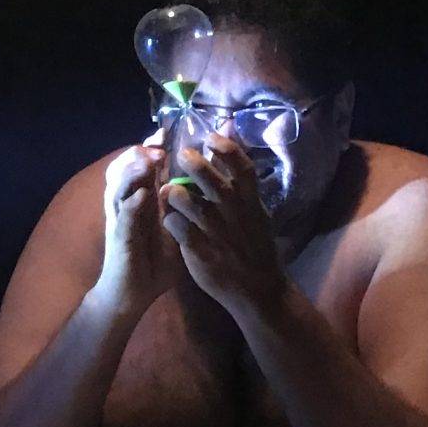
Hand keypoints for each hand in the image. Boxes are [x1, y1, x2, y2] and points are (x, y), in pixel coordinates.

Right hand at [92, 137, 178, 322]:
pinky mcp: (119, 238)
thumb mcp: (173, 227)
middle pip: (126, 167)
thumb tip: (202, 183)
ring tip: (149, 159)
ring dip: (134, 171)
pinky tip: (143, 195)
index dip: (152, 147)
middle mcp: (127, 203)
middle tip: (158, 142)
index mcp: (142, 200)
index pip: (142, 166)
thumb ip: (183, 205)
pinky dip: (131, 204)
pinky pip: (123, 218)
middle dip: (141, 152)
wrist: (132, 294)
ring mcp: (120, 219)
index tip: (167, 132)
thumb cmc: (153, 261)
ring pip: (120, 186)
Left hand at [161, 132, 286, 318]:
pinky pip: (182, 232)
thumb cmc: (254, 243)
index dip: (228, 150)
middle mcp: (236, 216)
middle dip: (197, 166)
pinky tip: (169, 218)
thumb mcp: (255, 210)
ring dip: (178, 194)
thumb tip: (231, 137)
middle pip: (216, 184)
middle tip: (182, 155)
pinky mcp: (203, 255)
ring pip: (194, 207)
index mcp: (251, 203)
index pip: (244, 169)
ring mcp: (220, 235)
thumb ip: (240, 177)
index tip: (211, 138)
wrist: (258, 289)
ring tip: (169, 189)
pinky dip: (173, 221)